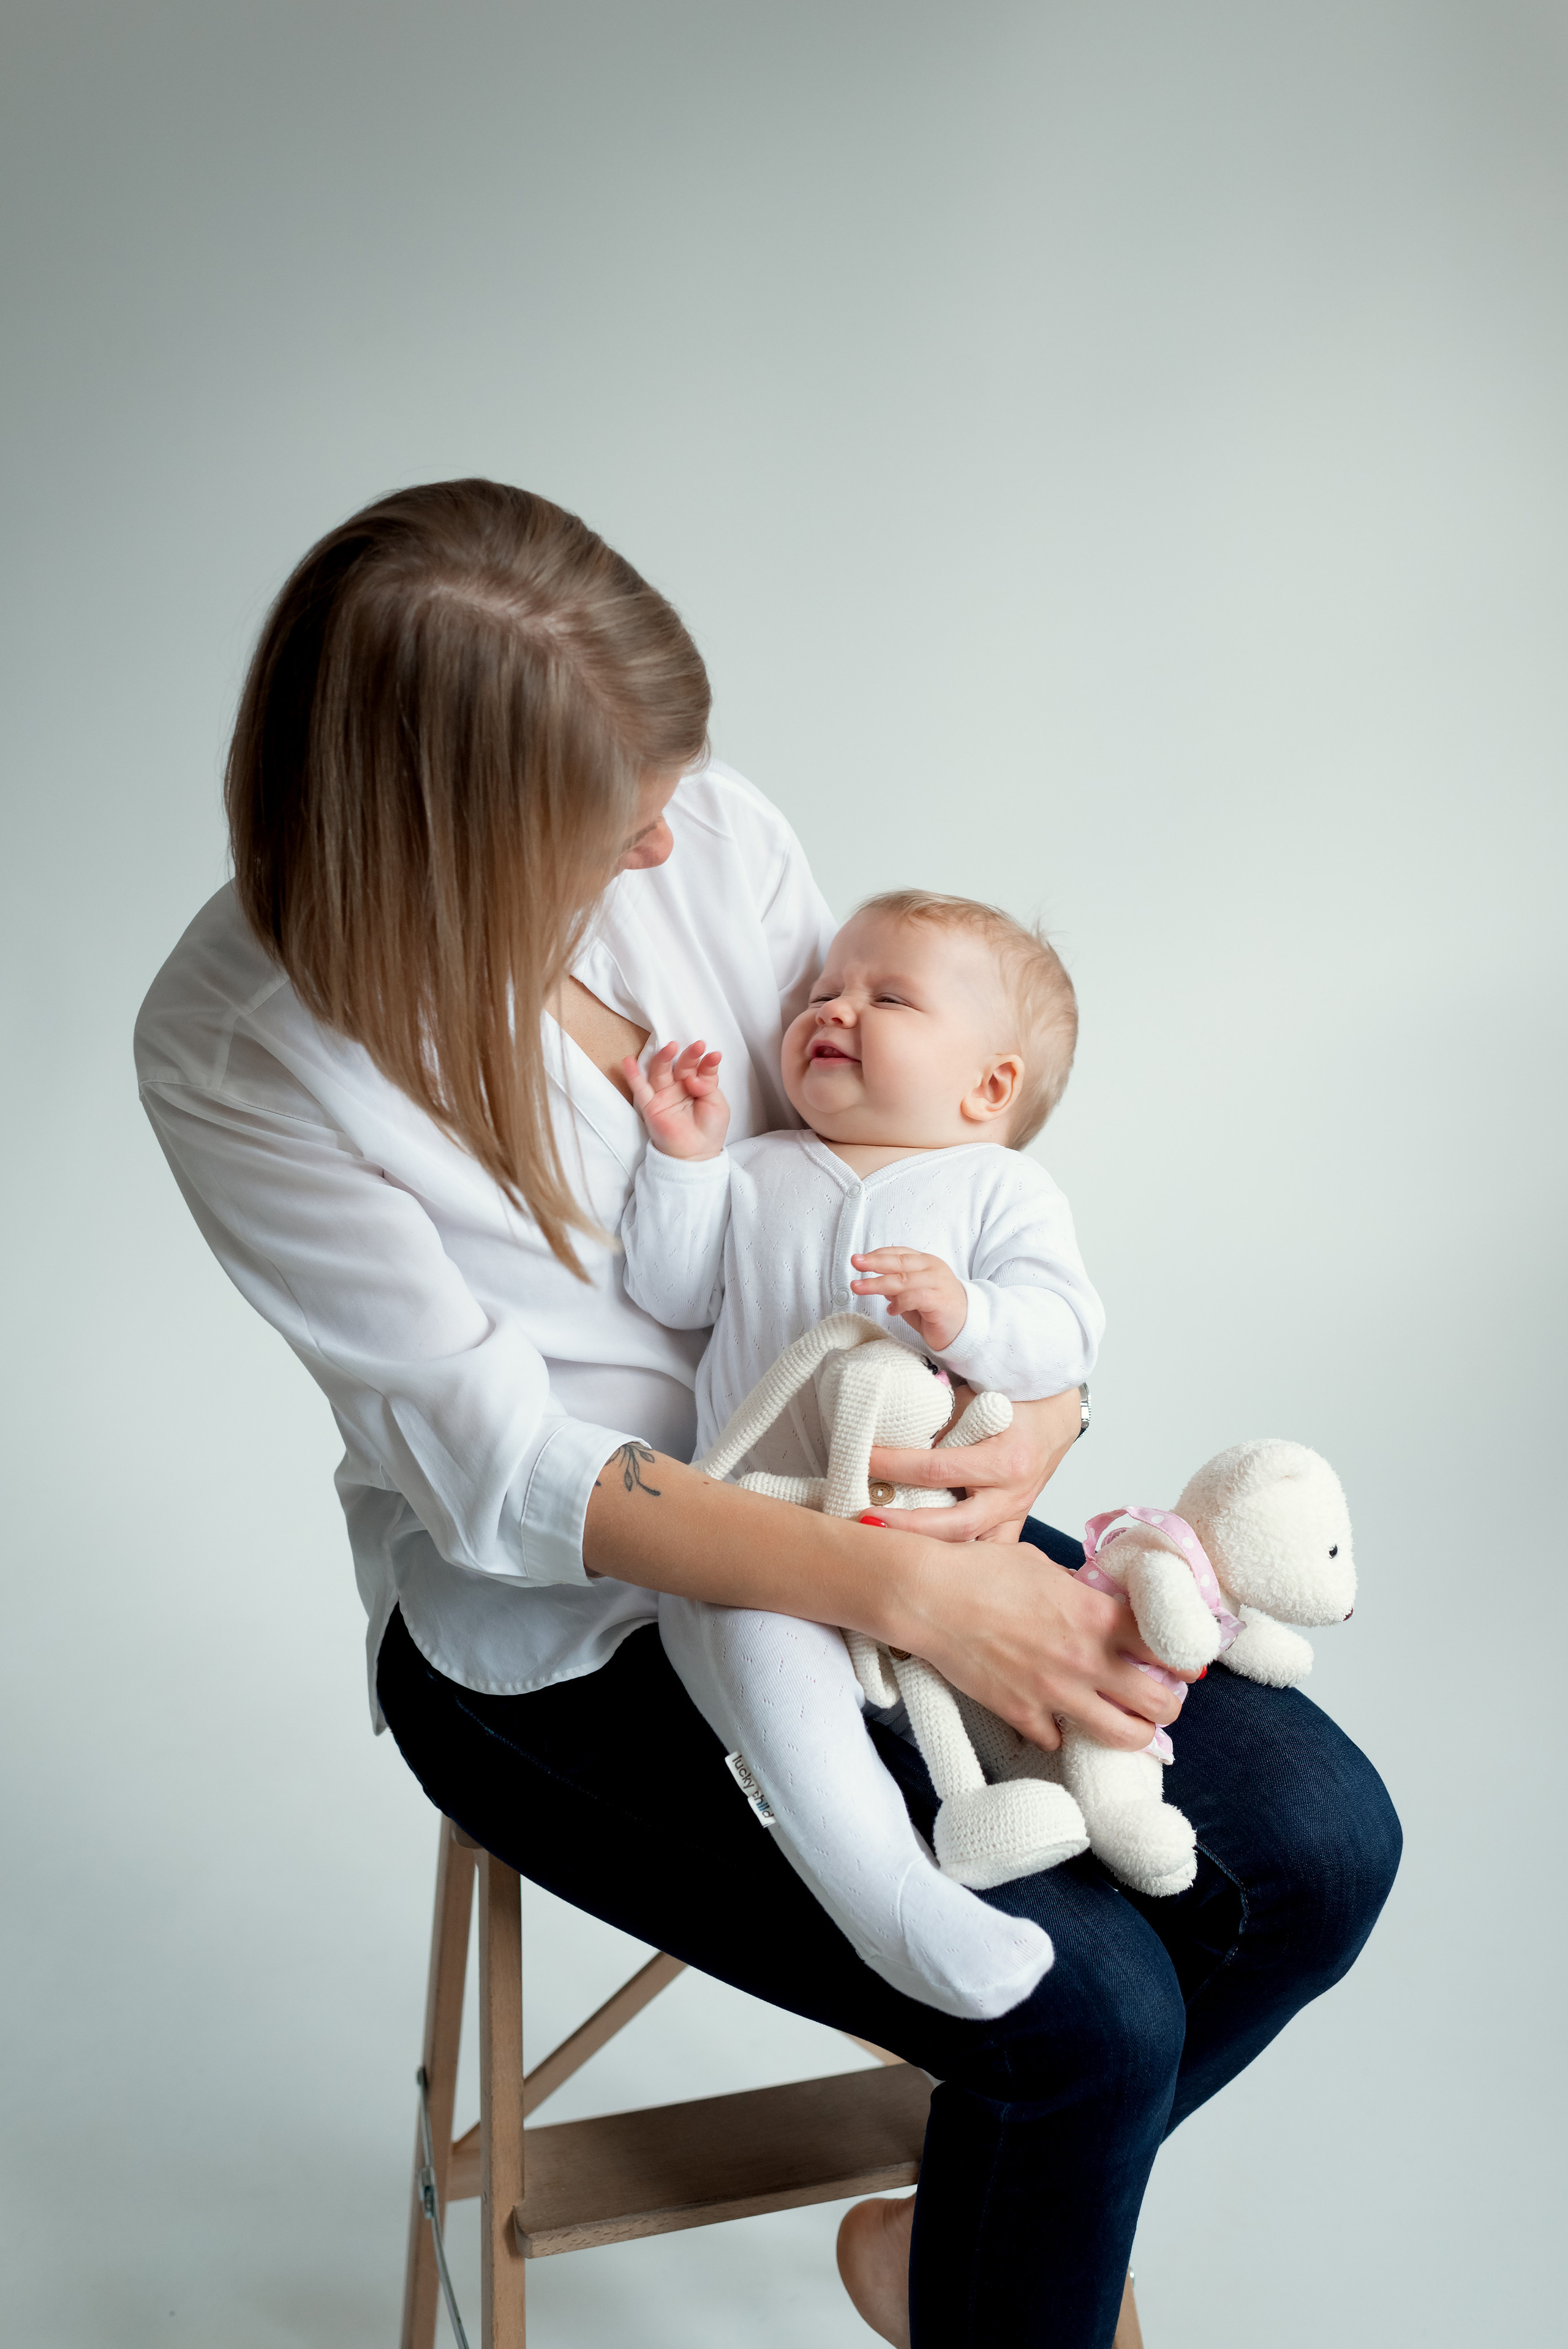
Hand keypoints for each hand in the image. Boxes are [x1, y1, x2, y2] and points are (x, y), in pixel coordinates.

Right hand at [623, 1040, 729, 1159]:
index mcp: (698, 1084)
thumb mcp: (718, 1105)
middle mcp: (680, 1086)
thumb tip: (692, 1078)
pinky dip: (633, 1076)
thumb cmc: (710, 1130)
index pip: (701, 1068)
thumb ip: (708, 1086)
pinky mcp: (651, 1106)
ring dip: (664, 1058)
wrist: (697, 1155)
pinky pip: (640, 1089)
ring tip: (670, 1047)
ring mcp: (664, 1095)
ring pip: (661, 1072)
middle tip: (697, 1047)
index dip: (707, 1062)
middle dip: (689, 1056)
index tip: (714, 1056)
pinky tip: (628, 1062)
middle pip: (681, 1066)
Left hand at [849, 1248, 967, 1350]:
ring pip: (903, 1279)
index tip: (859, 1259)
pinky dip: (899, 1303)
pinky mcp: (940, 1301)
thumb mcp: (912, 1295)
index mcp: (925, 1263)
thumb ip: (897, 1288)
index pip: (899, 1253)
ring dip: (878, 1283)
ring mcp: (938, 1283)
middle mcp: (932, 1269)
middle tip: (856, 1262)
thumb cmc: (937, 1311)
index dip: (878, 1254)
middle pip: (899, 1262)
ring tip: (859, 1287)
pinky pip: (915, 1297)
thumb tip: (877, 1283)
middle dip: (874, 1262)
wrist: (966, 1328)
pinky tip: (891, 1310)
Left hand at [867, 1386, 1080, 1543]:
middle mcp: (1012, 1494)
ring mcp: (1015, 1515)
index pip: (936, 1470)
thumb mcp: (973, 1402)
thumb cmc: (1012, 1404)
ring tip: (888, 1549)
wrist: (1054, 1415)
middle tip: (865, 1521)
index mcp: (1004, 1459)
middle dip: (905, 1527)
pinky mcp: (1014, 1525)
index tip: (862, 1462)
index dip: (893, 1466)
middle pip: (954, 1525)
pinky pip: (987, 1554)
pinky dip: (959, 1561)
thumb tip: (891, 1446)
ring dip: (929, 1551)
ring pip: (972, 1550)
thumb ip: (938, 1425)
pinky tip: (928, 1567)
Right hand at [895, 1534, 1192, 1752]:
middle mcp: (1087, 1660)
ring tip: (1128, 1723)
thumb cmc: (980, 1572)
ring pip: (1125, 1737)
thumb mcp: (1043, 1567)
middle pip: (1162, 1704)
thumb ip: (1079, 1591)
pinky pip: (1058, 1741)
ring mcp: (1056, 1694)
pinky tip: (1057, 1719)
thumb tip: (1095, 1602)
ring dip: (1134, 1732)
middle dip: (1168, 1704)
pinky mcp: (1023, 1715)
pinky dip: (1061, 1734)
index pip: (1168, 1647)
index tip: (1180, 1660)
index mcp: (1097, 1616)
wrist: (929, 1597)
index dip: (1182, 1657)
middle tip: (1159, 1697)